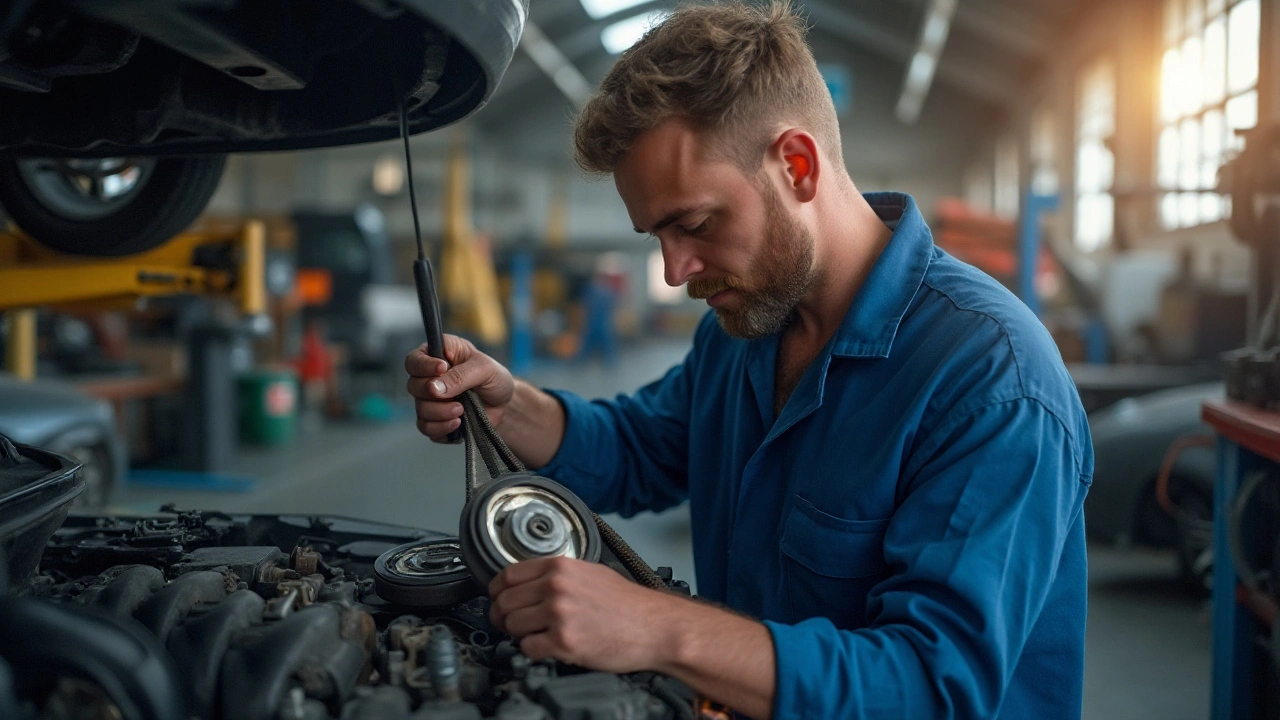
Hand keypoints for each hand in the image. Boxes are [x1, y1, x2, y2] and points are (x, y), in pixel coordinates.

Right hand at [405, 334, 514, 441]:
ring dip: (440, 413)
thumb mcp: (484, 369)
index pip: (414, 360)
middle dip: (434, 395)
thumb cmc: (494, 378)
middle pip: (413, 386)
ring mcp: (430, 400)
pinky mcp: (435, 420)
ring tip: (461, 410)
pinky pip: (426, 428)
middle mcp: (429, 377)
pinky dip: (441, 428)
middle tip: (457, 399)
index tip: (442, 369)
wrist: (504, 404)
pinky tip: (458, 423)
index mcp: (438, 355)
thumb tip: (434, 388)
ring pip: (420, 409)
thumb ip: (460, 376)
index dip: (423, 366)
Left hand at [488, 556, 678, 672]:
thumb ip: (559, 575)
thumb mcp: (592, 573)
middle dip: (502, 615)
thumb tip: (531, 582)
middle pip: (504, 601)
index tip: (497, 598)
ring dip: (517, 634)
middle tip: (510, 623)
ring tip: (532, 636)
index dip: (497, 590)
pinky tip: (546, 648)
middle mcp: (556, 587)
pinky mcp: (564, 642)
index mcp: (561, 567)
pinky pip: (528, 648)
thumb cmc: (629, 605)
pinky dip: (532, 651)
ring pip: (512, 624)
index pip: (508, 575)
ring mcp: (559, 614)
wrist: (655, 627)